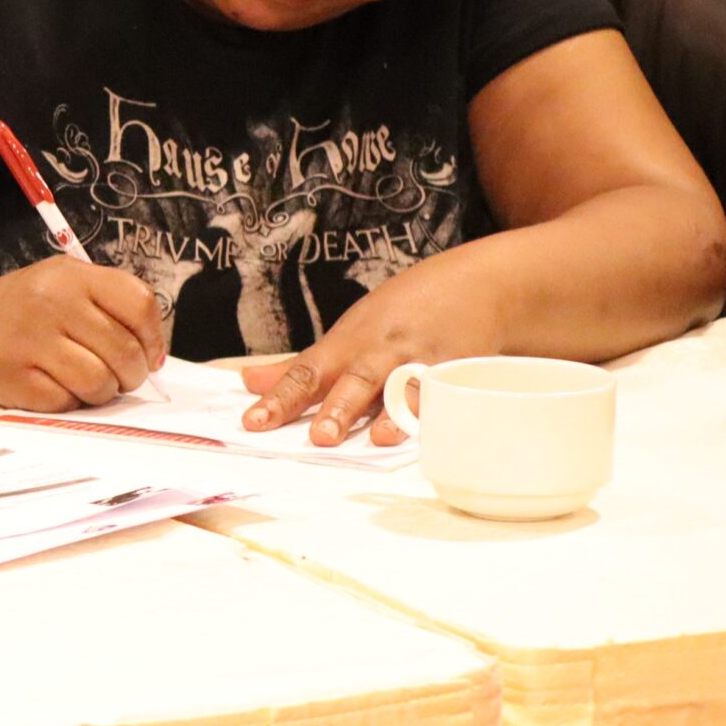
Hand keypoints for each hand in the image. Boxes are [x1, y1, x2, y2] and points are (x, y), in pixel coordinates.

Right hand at [0, 256, 166, 410]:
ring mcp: (30, 340)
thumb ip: (107, 306)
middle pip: (124, 351)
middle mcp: (51, 302)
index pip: (139, 304)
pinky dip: (67, 404)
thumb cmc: (18, 310)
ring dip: (102, 393)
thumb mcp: (60, 284)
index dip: (153, 337)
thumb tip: (154, 356)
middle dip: (130, 374)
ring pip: (100, 383)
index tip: (148, 355)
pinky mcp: (14, 379)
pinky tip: (52, 388)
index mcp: (70, 274)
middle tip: (118, 377)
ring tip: (85, 384)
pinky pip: (67, 403)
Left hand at [240, 260, 500, 445]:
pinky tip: (428, 429)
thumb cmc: (403, 311)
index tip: (253, 421)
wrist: (477, 284)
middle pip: (354, 380)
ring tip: (376, 440)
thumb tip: (248, 381)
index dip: (280, 397)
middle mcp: (381, 350)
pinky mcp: (459, 368)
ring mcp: (421, 359)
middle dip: (337, 408)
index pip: (306, 371)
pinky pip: (444, 392)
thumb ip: (303, 364)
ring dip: (389, 414)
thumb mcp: (349, 330)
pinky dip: (436, 410)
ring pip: (401, 388)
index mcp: (348, 342)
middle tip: (319, 438)